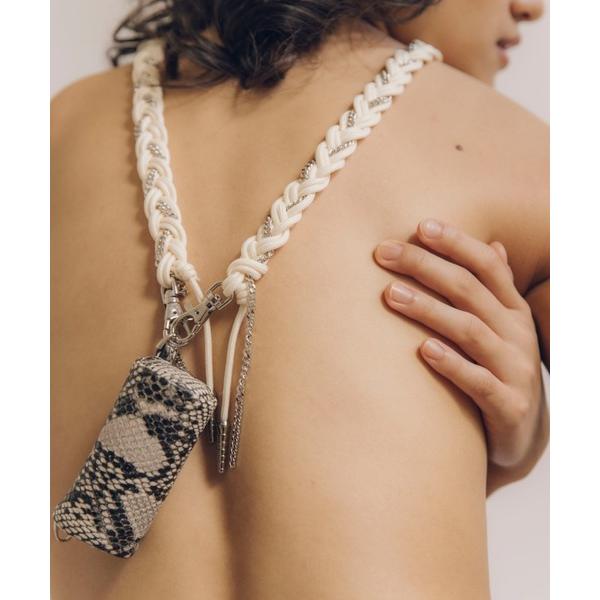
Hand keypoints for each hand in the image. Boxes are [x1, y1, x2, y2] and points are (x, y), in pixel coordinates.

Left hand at [374, 219, 543, 468]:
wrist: (522, 433)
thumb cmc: (499, 370)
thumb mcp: (503, 327)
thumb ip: (495, 289)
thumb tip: (494, 244)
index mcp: (512, 310)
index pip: (487, 266)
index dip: (456, 243)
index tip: (419, 226)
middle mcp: (516, 333)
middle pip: (469, 290)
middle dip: (425, 266)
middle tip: (382, 253)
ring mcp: (514, 369)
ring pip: (469, 330)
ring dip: (428, 310)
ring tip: (390, 294)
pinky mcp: (508, 405)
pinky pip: (477, 382)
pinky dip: (451, 364)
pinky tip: (423, 350)